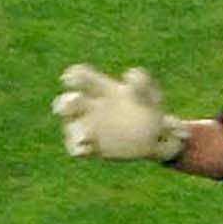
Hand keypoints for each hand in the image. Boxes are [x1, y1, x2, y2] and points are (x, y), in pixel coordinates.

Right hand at [53, 64, 187, 162]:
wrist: (156, 136)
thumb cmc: (150, 109)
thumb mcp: (150, 94)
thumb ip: (141, 82)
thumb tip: (129, 74)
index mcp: (103, 90)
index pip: (83, 79)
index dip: (73, 76)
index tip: (69, 77)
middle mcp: (92, 107)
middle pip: (69, 102)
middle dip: (65, 102)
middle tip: (73, 101)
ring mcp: (90, 126)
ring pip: (71, 126)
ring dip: (73, 129)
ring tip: (84, 134)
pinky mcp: (93, 145)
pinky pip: (76, 147)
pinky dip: (76, 148)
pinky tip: (84, 149)